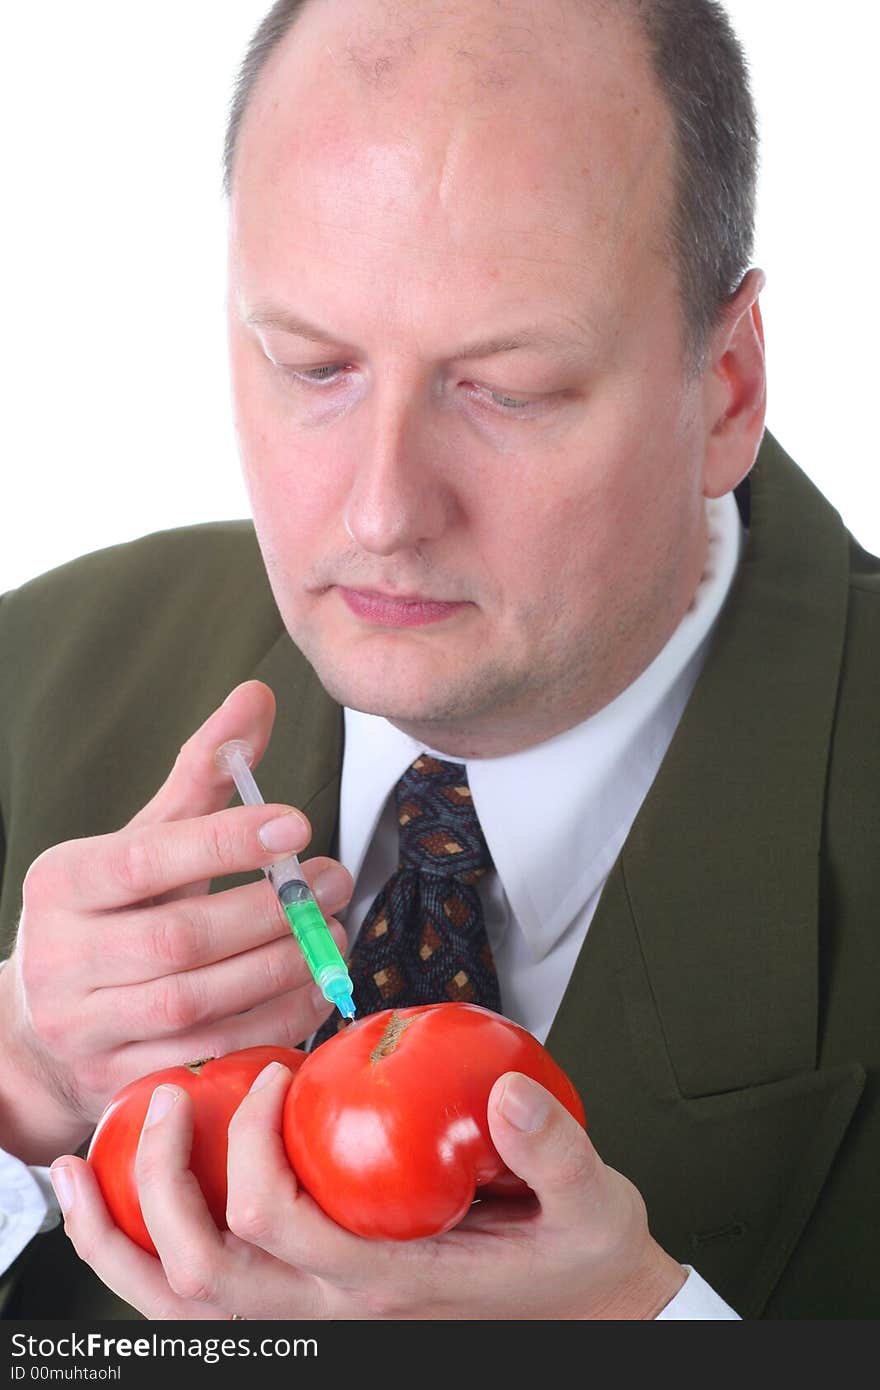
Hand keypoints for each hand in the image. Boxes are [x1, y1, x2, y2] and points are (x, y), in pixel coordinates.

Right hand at [0, 681, 351, 1163]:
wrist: (48, 1024)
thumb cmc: (113, 912)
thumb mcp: (145, 838)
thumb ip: (204, 773)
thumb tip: (259, 696)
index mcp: (61, 882)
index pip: (144, 859)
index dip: (223, 842)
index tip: (298, 822)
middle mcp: (61, 958)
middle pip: (179, 938)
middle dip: (271, 910)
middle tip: (335, 879)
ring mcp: (87, 1029)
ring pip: (198, 1002)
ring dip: (283, 965)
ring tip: (335, 931)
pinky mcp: (120, 1082)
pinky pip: (210, 1053)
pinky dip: (274, 1020)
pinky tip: (316, 986)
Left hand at [50, 1062, 686, 1319]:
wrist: (588, 1309)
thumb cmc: (578, 1256)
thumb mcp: (593, 1201)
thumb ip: (555, 1150)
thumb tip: (507, 1095)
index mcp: (390, 1285)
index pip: (282, 1229)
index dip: (254, 1150)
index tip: (271, 1073)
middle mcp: (335, 1315)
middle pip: (201, 1281)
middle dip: (157, 1188)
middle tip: (161, 1099)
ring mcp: (313, 1319)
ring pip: (180, 1307)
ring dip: (116, 1239)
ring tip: (75, 1170)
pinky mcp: (306, 1303)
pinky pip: (201, 1298)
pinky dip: (141, 1255)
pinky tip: (120, 1199)